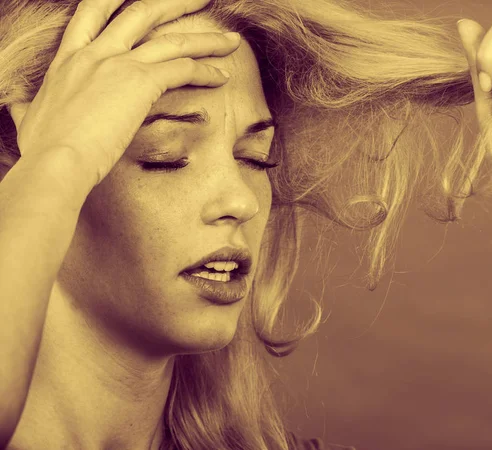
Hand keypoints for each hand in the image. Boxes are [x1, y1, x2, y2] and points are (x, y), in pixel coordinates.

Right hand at [8, 0, 239, 191]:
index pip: (96, 14)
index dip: (120, 1)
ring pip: (171, 39)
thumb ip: (26, 108)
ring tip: (229, 40)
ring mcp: (118, 64)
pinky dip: (205, 71)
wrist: (54, 162)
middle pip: (140, 11)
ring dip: (205, 38)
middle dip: (173, 3)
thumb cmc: (43, 150)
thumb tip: (16, 107)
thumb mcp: (29, 120)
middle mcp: (95, 53)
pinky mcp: (140, 82)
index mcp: (69, 59)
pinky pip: (182, 68)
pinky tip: (221, 76)